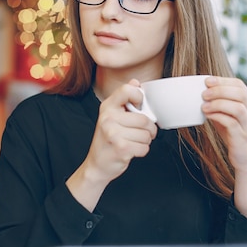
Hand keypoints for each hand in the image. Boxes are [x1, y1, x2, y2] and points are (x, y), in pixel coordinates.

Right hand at [66, 79, 156, 211]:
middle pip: (144, 119)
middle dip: (148, 129)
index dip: (139, 96)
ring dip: (145, 141)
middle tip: (140, 132)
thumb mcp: (112, 116)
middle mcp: (108, 118)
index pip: (127, 90)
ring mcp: (113, 133)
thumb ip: (124, 99)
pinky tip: (132, 150)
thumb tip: (135, 81)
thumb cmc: (108, 139)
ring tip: (134, 142)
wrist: (97, 165)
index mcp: (107, 106)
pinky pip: (144, 147)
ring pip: (147, 134)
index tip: (140, 106)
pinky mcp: (121, 148)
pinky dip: (142, 151)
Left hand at [202, 76, 246, 218]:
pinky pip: (232, 123)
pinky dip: (218, 117)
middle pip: (240, 94)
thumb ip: (219, 104)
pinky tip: (208, 116)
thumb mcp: (228, 115)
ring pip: (238, 108)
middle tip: (204, 94)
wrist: (246, 159)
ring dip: (219, 104)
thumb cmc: (235, 133)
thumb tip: (200, 91)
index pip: (239, 85)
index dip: (223, 81)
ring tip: (204, 106)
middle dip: (220, 90)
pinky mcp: (243, 138)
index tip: (207, 81)